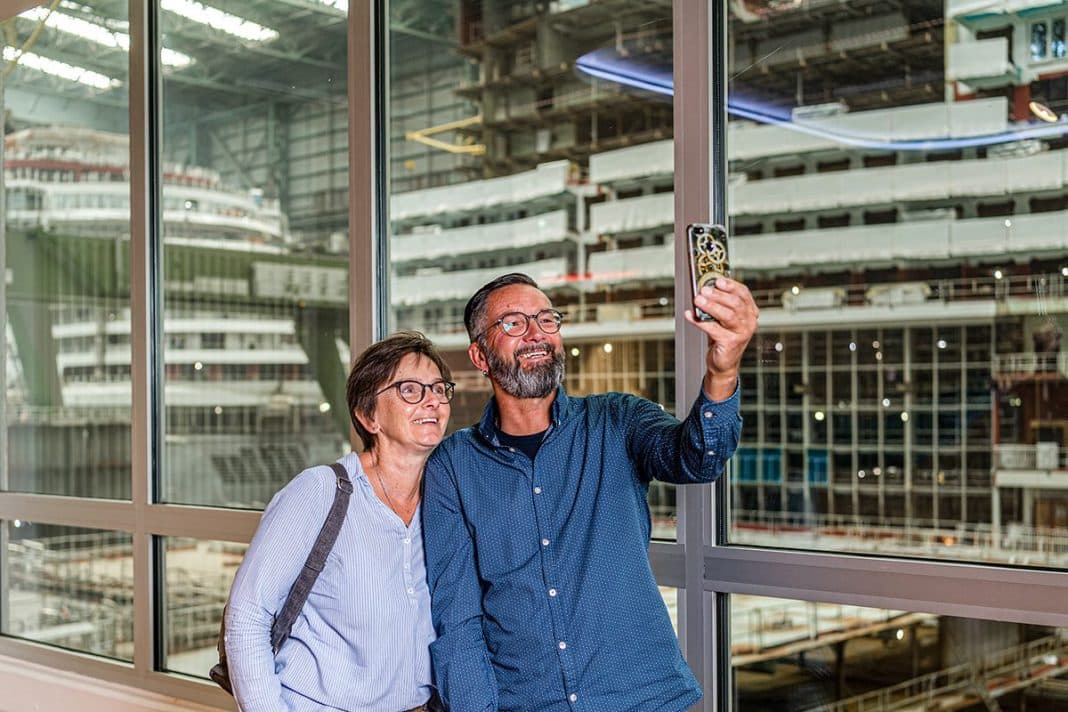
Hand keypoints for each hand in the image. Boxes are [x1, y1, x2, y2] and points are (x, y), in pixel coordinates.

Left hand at [684, 277, 758, 400]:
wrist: (723, 362)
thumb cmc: (723, 337)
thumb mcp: (723, 318)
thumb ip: (719, 304)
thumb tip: (704, 289)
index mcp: (750, 311)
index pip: (743, 293)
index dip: (731, 285)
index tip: (717, 281)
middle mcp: (749, 322)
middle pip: (735, 303)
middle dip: (718, 295)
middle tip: (704, 290)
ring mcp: (742, 333)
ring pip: (727, 315)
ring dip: (711, 306)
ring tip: (698, 300)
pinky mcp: (731, 343)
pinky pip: (713, 329)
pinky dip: (699, 321)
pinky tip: (690, 315)